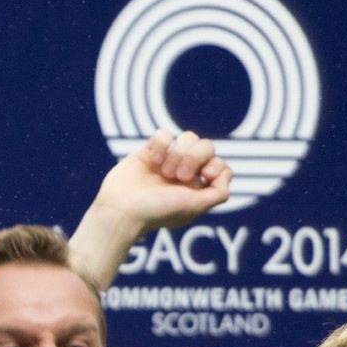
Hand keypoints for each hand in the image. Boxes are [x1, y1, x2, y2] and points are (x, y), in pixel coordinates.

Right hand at [92, 128, 232, 232]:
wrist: (121, 210)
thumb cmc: (156, 212)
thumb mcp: (194, 207)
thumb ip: (218, 193)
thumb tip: (224, 175)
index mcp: (197, 188)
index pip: (219, 165)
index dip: (216, 165)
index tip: (204, 175)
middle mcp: (184, 173)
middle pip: (207, 146)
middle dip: (194, 158)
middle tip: (178, 176)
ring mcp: (167, 161)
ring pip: (188, 137)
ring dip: (178, 153)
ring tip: (164, 171)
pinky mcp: (149, 151)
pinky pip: (164, 133)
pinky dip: (161, 145)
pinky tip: (152, 162)